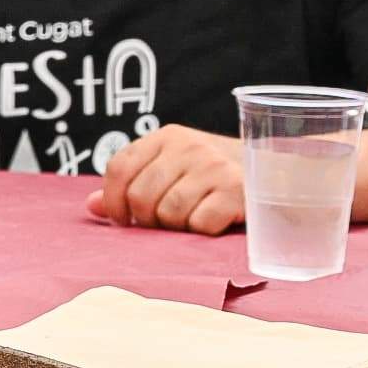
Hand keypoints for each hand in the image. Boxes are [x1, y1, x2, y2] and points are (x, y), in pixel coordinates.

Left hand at [86, 125, 244, 233]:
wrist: (276, 173)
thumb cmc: (214, 177)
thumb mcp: (172, 170)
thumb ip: (132, 185)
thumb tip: (91, 206)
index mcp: (165, 137)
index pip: (119, 167)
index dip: (113, 200)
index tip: (123, 219)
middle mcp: (188, 147)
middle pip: (140, 196)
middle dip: (146, 219)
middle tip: (163, 223)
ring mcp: (213, 167)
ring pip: (169, 214)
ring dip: (175, 227)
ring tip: (189, 220)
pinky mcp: (236, 191)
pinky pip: (200, 224)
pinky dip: (202, 230)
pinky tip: (212, 222)